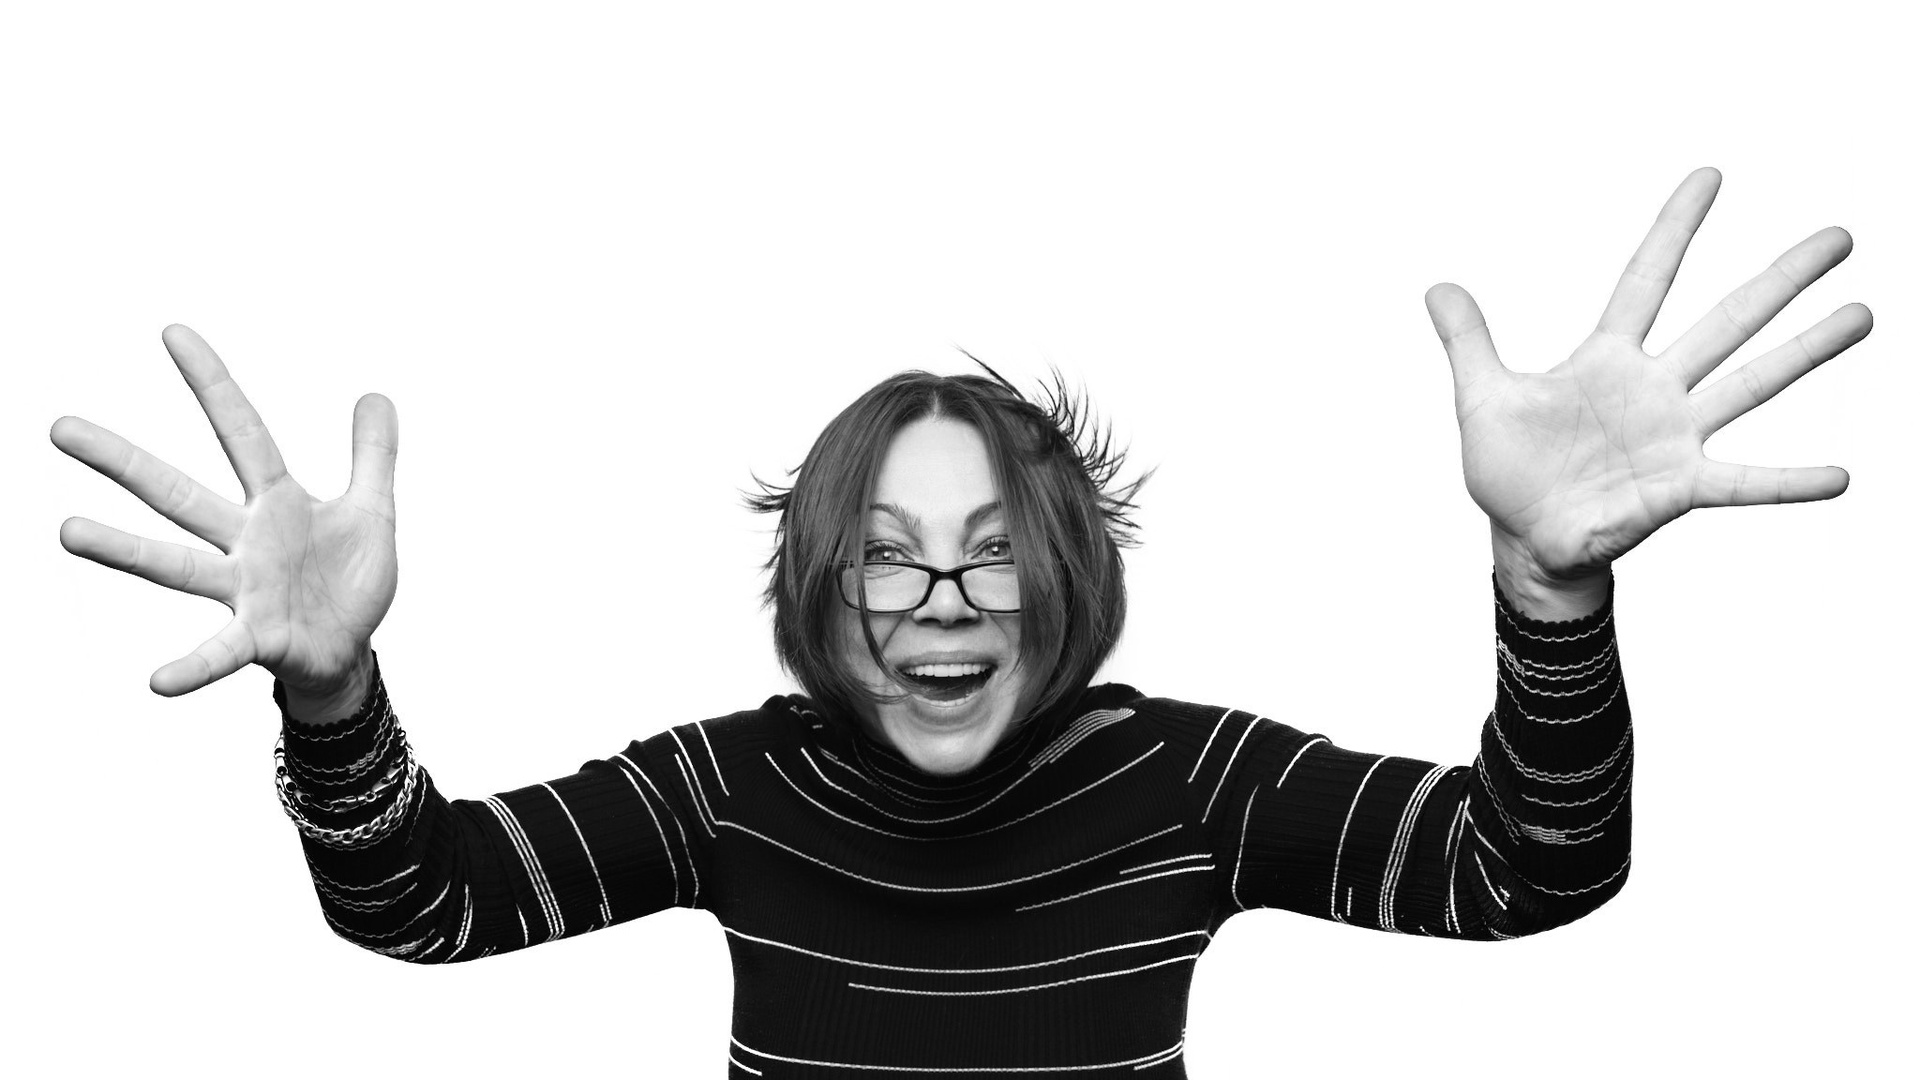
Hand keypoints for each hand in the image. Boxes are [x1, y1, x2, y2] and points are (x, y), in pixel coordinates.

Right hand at [52, 325, 399, 697]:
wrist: (350, 653)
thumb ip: (373, 455)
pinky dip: (191, 667)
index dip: (212, 383)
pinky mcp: (257, 638)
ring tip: (66, 531)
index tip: (173, 332)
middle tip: (59, 428)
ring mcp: (244, 589)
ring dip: (123, 549)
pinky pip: (219, 654)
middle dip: (122, 461)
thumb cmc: (350, 582)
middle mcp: (245, 540)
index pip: (241, 431)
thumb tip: (376, 394)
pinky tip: (157, 681)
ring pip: (174, 564)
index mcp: (277, 502)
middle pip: (177, 492)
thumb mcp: (372, 511)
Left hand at [1425, 167, 1868, 588]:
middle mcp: (1655, 389)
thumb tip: (1437, 287)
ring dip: (1806, 350)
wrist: (1524, 541)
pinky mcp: (1682, 488)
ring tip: (1863, 314)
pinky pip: (1746, 483)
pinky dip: (1791, 482)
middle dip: (1781, 278)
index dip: (1675, 229)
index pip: (1646, 278)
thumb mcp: (1482, 399)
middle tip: (1840, 236)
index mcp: (1607, 359)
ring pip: (1752, 382)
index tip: (1710, 176)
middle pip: (1726, 319)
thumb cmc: (1510, 472)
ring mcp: (1676, 437)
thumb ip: (1469, 342)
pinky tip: (1840, 477)